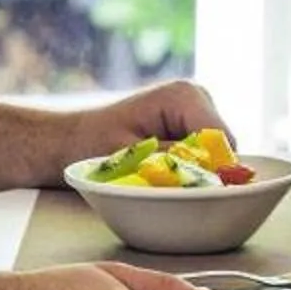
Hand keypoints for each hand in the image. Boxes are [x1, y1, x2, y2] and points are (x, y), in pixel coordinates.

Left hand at [63, 77, 230, 176]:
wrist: (68, 139)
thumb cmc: (89, 143)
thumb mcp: (131, 156)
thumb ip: (170, 162)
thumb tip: (206, 177)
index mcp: (184, 96)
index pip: (221, 141)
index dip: (212, 173)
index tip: (184, 193)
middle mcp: (197, 96)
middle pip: (223, 149)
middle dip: (202, 174)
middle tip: (164, 188)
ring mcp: (197, 110)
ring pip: (216, 156)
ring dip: (193, 174)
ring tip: (155, 179)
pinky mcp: (192, 125)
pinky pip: (205, 157)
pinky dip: (187, 171)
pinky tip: (159, 174)